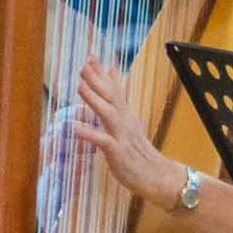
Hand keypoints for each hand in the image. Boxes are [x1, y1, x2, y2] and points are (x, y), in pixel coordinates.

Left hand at [72, 59, 184, 206]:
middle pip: (110, 96)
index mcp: (125, 115)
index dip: (101, 74)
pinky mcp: (118, 152)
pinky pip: (103, 141)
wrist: (158, 175)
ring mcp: (122, 136)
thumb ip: (120, 104)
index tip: (91, 56)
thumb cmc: (139, 151)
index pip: (113, 90)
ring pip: (107, 114)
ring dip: (94, 99)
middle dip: (97, 80)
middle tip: (85, 63)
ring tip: (80, 85)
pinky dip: (89, 133)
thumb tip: (117, 89)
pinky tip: (75, 127)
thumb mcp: (129, 124)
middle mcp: (124, 121)